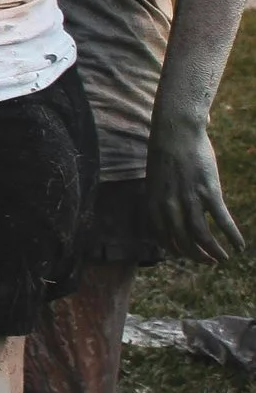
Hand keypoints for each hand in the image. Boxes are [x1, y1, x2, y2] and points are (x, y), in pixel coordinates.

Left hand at [146, 122, 243, 262]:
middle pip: (183, 241)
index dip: (175, 249)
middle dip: (197, 256)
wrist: (176, 131)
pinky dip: (232, 236)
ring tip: (224, 258)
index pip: (163, 236)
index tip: (186, 254)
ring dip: (214, 252)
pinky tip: (239, 245)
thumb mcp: (155, 179)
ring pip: (202, 236)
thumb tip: (170, 213)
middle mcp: (169, 205)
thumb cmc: (166, 153)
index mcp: (153, 202)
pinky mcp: (209, 192)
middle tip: (210, 261)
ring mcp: (190, 199)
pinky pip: (222, 221)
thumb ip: (161, 198)